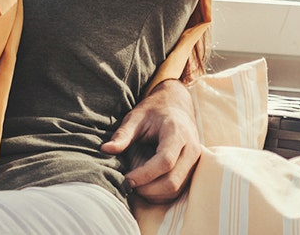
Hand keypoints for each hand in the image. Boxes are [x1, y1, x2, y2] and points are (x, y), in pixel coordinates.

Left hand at [101, 79, 200, 202]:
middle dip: (148, 189)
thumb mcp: (136, 117)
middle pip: (173, 181)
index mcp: (177, 133)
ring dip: (154, 194)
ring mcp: (195, 161)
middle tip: (127, 184)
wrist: (177, 106)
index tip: (126, 178)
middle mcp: (191, 149)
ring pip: (176, 189)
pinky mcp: (193, 169)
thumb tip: (105, 149)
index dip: (145, 174)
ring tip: (135, 186)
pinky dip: (161, 194)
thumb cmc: (154, 111)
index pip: (165, 161)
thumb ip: (122, 134)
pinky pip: (179, 189)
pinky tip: (146, 187)